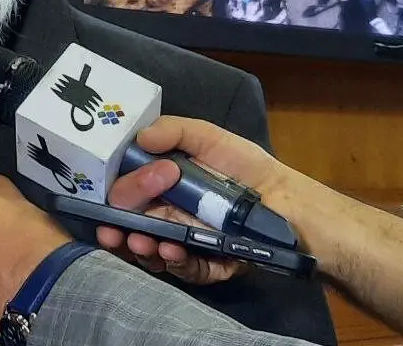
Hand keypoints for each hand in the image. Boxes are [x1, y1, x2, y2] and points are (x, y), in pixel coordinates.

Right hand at [98, 116, 292, 284]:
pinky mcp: (209, 265)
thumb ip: (175, 131)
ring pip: (152, 252)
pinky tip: (174, 251)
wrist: (287, 200)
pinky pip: (186, 270)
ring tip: (143, 243)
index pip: (128, 195)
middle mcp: (167, 216)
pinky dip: (176, 263)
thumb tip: (139, 136)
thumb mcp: (210, 138)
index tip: (116, 197)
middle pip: (130, 228)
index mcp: (161, 187)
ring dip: (141, 249)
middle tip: (114, 230)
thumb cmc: (245, 167)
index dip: (116, 198)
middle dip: (118, 229)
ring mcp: (187, 243)